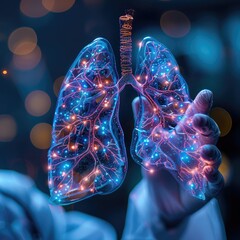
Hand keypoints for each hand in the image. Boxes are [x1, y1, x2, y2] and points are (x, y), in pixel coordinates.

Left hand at [132, 90, 223, 225]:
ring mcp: (203, 166)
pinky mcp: (207, 186)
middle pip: (207, 133)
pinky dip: (213, 176)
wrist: (158, 196)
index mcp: (184, 136)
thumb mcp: (148, 145)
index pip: (193, 117)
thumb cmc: (157, 166)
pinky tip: (208, 173)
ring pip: (214, 155)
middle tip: (198, 119)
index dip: (200, 106)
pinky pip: (215, 180)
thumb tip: (137, 100)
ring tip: (205, 150)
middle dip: (206, 124)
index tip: (205, 94)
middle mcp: (197, 148)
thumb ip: (146, 124)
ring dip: (211, 151)